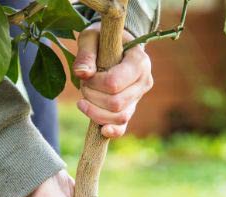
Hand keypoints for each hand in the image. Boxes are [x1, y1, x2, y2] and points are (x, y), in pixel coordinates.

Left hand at [73, 22, 153, 138]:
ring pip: (118, 117)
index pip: (114, 83)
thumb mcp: (91, 37)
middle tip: (84, 85)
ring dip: (94, 112)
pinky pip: (123, 127)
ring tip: (84, 99)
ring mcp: (137, 98)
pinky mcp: (129, 109)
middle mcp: (143, 81)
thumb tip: (82, 73)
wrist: (114, 46)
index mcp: (139, 61)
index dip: (94, 83)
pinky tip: (101, 130)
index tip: (87, 75)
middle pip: (115, 103)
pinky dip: (112, 131)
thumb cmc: (102, 39)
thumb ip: (86, 53)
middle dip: (92, 97)